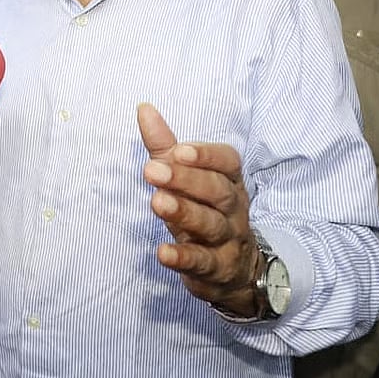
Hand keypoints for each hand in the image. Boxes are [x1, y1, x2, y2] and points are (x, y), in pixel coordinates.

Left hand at [139, 103, 260, 316]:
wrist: (236, 268)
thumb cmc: (204, 210)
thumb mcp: (186, 177)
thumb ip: (165, 146)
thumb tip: (143, 108)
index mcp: (228, 180)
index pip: (227, 162)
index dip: (205, 155)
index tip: (178, 150)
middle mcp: (233, 208)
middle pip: (217, 191)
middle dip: (186, 179)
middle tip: (152, 171)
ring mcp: (228, 240)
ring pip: (211, 225)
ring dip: (184, 212)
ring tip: (157, 202)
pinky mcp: (216, 269)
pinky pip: (203, 263)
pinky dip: (182, 258)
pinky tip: (161, 252)